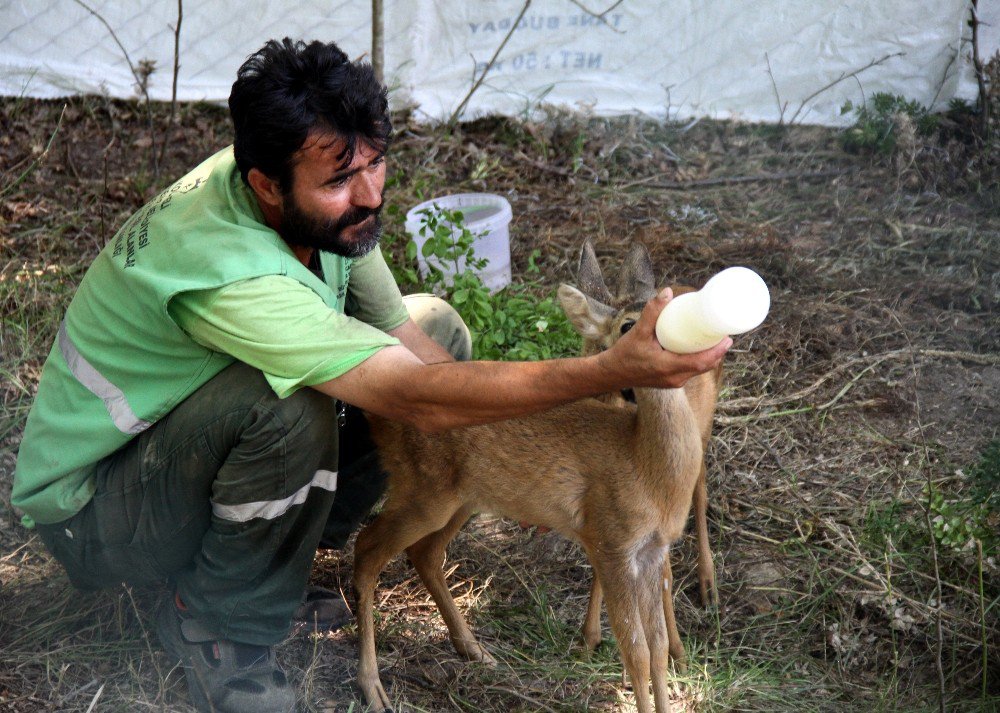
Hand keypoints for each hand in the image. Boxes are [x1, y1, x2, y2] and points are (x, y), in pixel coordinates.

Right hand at [602, 288, 730, 388]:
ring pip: (698, 370)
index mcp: (669, 367)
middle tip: (724, 335)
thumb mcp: (638, 332)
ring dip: (709, 357)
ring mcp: (673, 382)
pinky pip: (690, 371)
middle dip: (717, 352)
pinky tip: (699, 349)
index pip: (701, 362)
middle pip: (704, 367)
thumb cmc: (624, 353)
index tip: (728, 338)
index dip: (717, 351)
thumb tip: (667, 292)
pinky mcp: (670, 381)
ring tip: (715, 340)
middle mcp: (674, 378)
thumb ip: (652, 312)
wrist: (611, 373)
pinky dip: (698, 361)